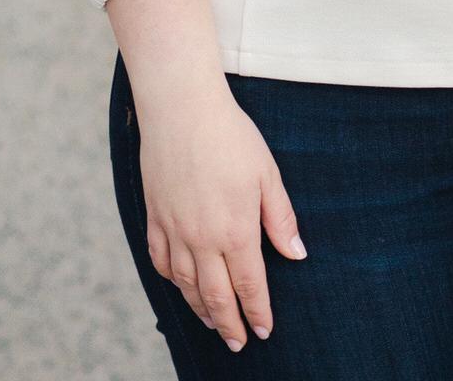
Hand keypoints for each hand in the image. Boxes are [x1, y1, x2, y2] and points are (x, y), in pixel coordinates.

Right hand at [138, 83, 306, 350]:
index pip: (249, 285)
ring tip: (214, 323)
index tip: (264, 331)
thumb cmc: (231, 136)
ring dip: (201, 309)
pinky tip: (181, 285)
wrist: (182, 110)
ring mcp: (174, 231)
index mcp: (235, 230)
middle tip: (238, 343)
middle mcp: (202, 239)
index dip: (257, 312)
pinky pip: (161, 262)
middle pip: (216, 296)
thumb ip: (280, 218)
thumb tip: (297, 255)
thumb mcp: (267, 173)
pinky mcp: (155, 218)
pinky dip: (172, 281)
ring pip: (186, 286)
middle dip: (230, 324)